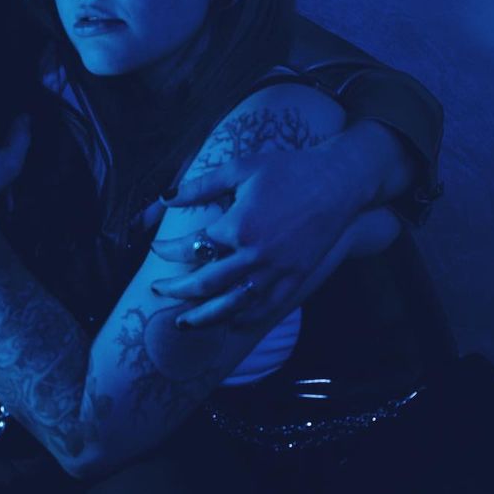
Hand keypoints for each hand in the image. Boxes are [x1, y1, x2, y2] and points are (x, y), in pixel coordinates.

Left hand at [149, 146, 360, 327]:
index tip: (157, 248)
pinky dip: (243, 319)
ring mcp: (277, 271)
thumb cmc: (287, 170)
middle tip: (159, 291)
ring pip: (232, 305)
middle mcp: (255, 255)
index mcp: (237, 226)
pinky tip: (228, 322)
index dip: (168, 250)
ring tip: (184, 323)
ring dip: (204, 318)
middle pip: (205, 284)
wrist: (337, 182)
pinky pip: (265, 309)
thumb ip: (200, 186)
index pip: (190, 247)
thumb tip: (165, 197)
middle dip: (176, 291)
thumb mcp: (239, 169)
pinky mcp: (296, 279)